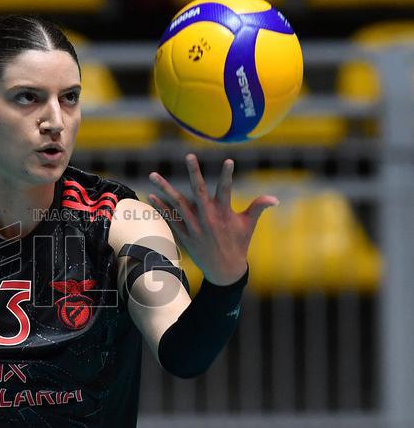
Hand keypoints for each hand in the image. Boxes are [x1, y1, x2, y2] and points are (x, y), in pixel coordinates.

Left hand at [147, 154, 277, 284]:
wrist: (224, 271)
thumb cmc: (238, 244)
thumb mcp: (249, 225)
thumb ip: (258, 208)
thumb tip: (275, 199)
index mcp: (224, 214)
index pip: (227, 190)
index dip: (227, 175)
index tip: (228, 161)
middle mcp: (208, 218)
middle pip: (199, 191)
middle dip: (194, 173)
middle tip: (189, 156)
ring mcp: (194, 227)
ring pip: (177, 204)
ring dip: (164, 189)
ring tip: (153, 175)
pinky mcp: (184, 235)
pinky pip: (170, 219)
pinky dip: (161, 208)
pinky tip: (151, 196)